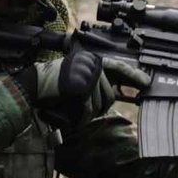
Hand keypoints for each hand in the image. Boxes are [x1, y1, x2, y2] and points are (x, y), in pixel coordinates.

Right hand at [20, 41, 149, 126]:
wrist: (30, 87)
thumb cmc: (51, 88)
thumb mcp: (78, 80)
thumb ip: (97, 83)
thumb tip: (120, 93)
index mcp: (91, 60)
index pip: (118, 67)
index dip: (133, 76)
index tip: (147, 82)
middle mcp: (91, 64)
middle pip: (109, 96)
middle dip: (95, 106)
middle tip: (76, 105)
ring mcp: (87, 75)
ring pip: (99, 105)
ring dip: (84, 113)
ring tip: (68, 106)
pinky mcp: (82, 87)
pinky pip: (87, 111)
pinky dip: (78, 117)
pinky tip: (68, 112)